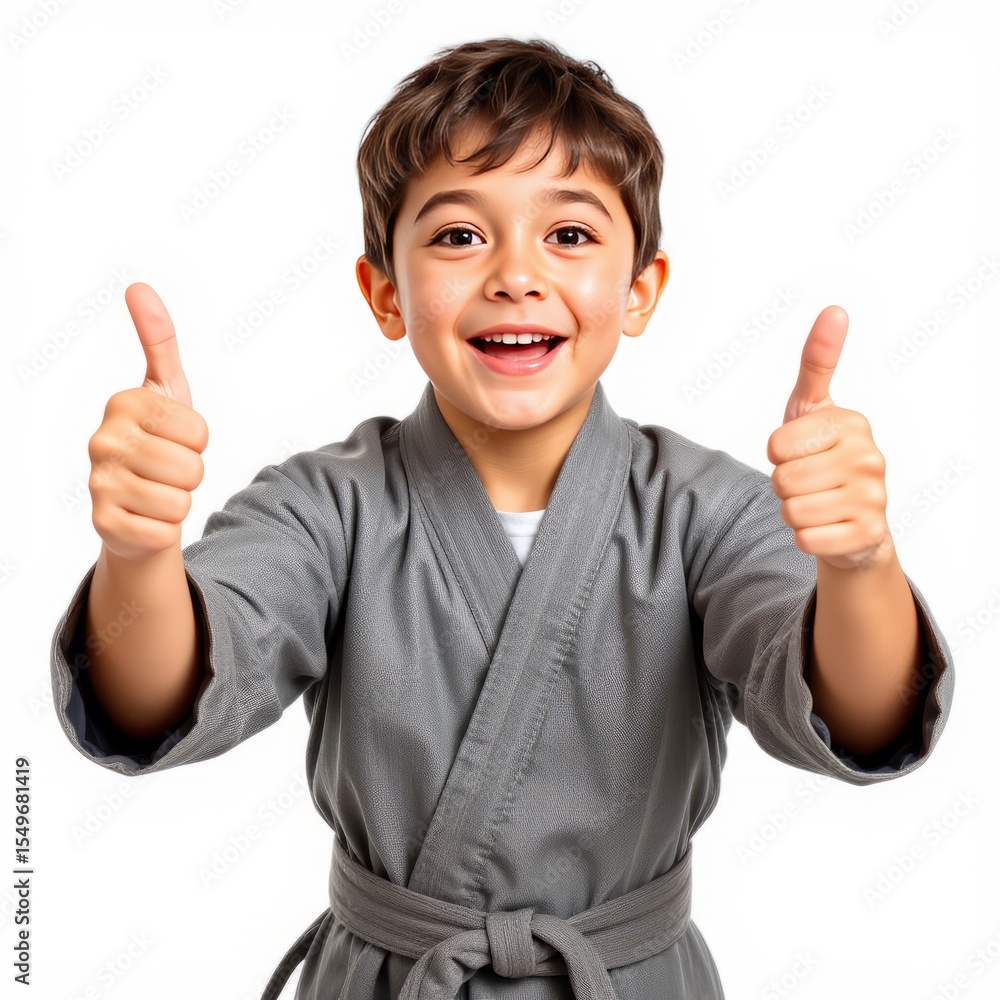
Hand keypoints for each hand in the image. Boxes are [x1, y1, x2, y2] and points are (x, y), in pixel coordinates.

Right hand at [88, 283, 209, 560]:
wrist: (139, 503)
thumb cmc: (158, 441)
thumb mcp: (166, 390)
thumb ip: (159, 340)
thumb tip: (138, 287)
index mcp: (123, 404)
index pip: (199, 432)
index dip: (198, 442)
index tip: (176, 439)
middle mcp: (102, 441)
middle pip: (192, 468)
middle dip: (191, 474)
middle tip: (168, 470)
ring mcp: (98, 484)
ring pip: (180, 501)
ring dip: (180, 502)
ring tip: (158, 492)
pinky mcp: (103, 525)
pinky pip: (164, 532)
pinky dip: (166, 530)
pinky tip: (146, 517)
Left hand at [766, 305, 892, 570]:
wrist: (853, 519)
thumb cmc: (823, 455)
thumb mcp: (812, 408)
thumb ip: (817, 361)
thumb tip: (834, 310)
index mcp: (852, 423)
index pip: (776, 445)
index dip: (777, 455)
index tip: (801, 453)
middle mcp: (870, 457)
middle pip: (781, 480)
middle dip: (784, 486)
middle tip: (809, 482)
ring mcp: (874, 498)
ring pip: (791, 511)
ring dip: (794, 512)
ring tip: (818, 502)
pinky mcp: (868, 535)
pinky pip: (806, 539)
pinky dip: (807, 538)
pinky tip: (828, 527)